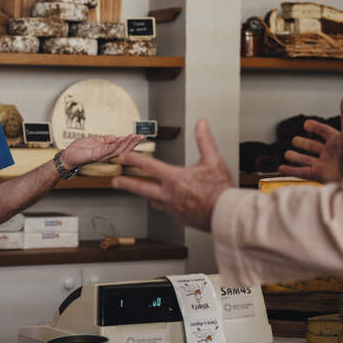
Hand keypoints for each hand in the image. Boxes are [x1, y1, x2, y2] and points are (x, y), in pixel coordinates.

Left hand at [60, 134, 144, 169]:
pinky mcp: (96, 155)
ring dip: (127, 143)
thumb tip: (115, 136)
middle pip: (123, 150)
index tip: (138, 136)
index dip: (131, 142)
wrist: (67, 156)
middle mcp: (106, 155)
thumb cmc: (78, 150)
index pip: (122, 147)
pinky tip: (121, 140)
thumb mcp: (94, 140)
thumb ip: (105, 139)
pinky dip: (115, 145)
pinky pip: (108, 150)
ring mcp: (101, 156)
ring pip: (118, 150)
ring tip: (134, 137)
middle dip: (133, 143)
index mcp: (106, 151)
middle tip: (141, 137)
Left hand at [111, 119, 234, 231]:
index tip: (123, 157)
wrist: (226, 214)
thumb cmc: (220, 189)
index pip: (149, 166)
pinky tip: (166, 203)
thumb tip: (202, 124)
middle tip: (115, 182)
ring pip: (153, 201)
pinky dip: (163, 205)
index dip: (133, 159)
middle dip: (126, 184)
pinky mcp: (179, 218)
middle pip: (141, 188)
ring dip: (145, 195)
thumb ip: (205, 140)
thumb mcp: (213, 160)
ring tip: (142, 193)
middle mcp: (169, 195)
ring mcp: (172, 208)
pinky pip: (166, 210)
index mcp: (174, 179)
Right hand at [278, 94, 342, 182]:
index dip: (316, 127)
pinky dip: (291, 170)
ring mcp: (324, 165)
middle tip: (295, 140)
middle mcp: (331, 153)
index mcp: (338, 141)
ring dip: (296, 157)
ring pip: (306, 160)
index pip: (325, 131)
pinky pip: (301, 172)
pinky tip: (282, 168)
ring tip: (287, 154)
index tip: (306, 124)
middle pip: (314, 146)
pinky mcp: (318, 175)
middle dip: (304, 143)